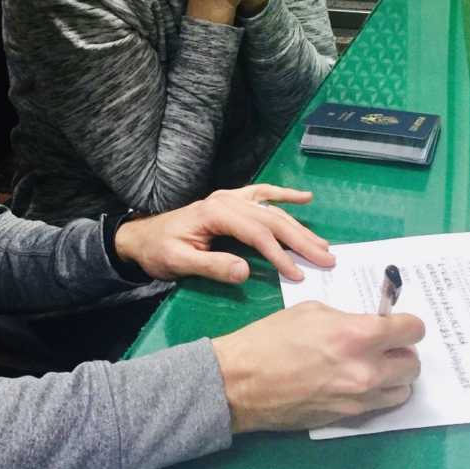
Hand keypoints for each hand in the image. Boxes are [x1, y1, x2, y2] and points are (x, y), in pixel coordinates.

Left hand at [113, 184, 331, 283]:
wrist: (142, 237)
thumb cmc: (159, 251)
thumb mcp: (179, 263)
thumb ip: (211, 266)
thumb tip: (246, 271)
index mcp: (216, 213)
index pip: (257, 234)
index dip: (279, 254)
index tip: (297, 274)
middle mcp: (228, 201)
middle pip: (272, 220)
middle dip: (301, 240)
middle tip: (327, 259)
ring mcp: (231, 198)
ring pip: (273, 210)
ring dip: (300, 226)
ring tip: (324, 244)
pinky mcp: (232, 201)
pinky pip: (264, 194)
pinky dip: (285, 195)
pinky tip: (305, 198)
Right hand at [212, 303, 424, 432]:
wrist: (242, 382)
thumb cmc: (272, 338)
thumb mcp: (313, 311)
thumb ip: (348, 319)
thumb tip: (366, 327)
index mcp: (358, 336)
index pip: (412, 330)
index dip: (407, 324)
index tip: (397, 323)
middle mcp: (367, 370)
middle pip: (413, 364)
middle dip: (402, 351)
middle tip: (384, 345)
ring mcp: (359, 399)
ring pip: (403, 390)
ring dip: (393, 376)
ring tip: (372, 367)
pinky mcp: (349, 419)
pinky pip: (380, 405)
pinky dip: (377, 393)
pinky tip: (356, 383)